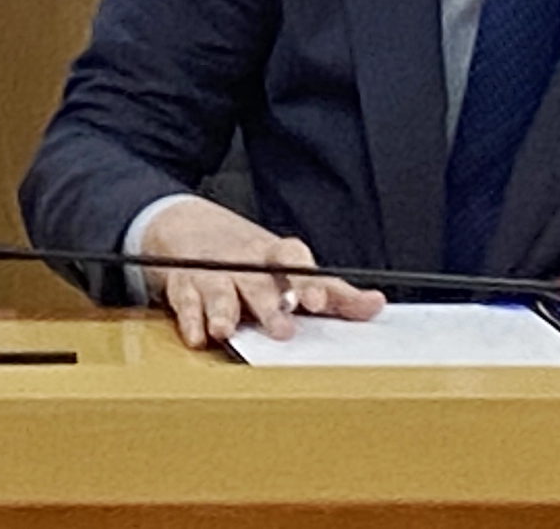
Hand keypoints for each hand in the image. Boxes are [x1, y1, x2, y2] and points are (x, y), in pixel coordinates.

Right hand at [136, 195, 387, 347]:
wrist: (183, 223)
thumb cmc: (248, 256)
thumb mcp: (290, 267)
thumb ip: (332, 291)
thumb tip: (375, 304)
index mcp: (273, 255)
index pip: (292, 260)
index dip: (304, 280)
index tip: (315, 302)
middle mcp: (244, 262)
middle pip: (257, 282)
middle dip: (267, 304)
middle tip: (281, 329)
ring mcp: (211, 272)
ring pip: (218, 290)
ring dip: (222, 310)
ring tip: (225, 330)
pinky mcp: (183, 284)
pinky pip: (185, 301)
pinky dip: (189, 319)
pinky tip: (196, 336)